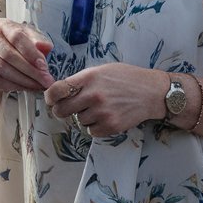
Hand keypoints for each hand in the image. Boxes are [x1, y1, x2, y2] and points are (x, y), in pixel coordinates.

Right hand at [0, 19, 54, 91]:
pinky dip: (13, 86)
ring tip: (39, 86)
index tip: (44, 66)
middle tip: (46, 81)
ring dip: (24, 81)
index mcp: (3, 26)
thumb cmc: (6, 36)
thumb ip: (35, 38)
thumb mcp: (21, 30)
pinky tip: (26, 87)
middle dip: (31, 71)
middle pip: (10, 56)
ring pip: (3, 70)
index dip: (31, 53)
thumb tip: (47, 47)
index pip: (17, 38)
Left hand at [44, 63, 166, 136]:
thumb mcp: (102, 71)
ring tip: (100, 107)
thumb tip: (59, 91)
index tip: (51, 99)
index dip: (50, 97)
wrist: (152, 92)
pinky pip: (91, 131)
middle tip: (69, 108)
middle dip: (62, 110)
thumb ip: (82, 80)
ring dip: (84, 117)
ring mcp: (102, 112)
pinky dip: (96, 126)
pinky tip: (107, 116)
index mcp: (89, 78)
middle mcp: (93, 95)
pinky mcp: (111, 126)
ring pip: (78, 121)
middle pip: (61, 110)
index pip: (57, 90)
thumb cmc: (126, 78)